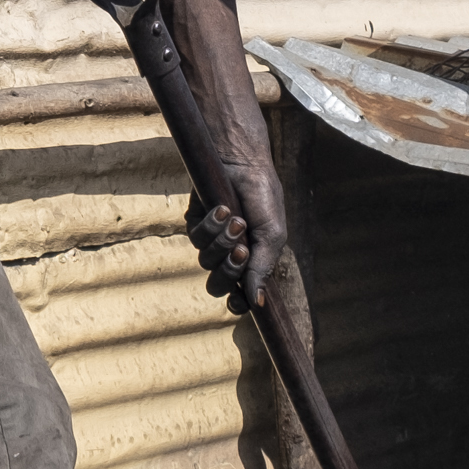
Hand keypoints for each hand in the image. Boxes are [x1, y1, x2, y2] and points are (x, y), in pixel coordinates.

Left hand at [185, 159, 291, 304]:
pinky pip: (196, 237)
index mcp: (251, 262)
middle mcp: (228, 255)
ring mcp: (211, 240)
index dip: (237, 303)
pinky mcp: (196, 223)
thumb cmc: (264, 198)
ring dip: (222, 242)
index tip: (239, 300)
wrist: (244, 164)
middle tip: (242, 250)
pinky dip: (211, 225)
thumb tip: (259, 304)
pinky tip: (223, 209)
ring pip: (206, 261)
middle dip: (229, 271)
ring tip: (237, 220)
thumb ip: (263, 269)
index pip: (239, 295)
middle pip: (217, 284)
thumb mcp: (272, 235)